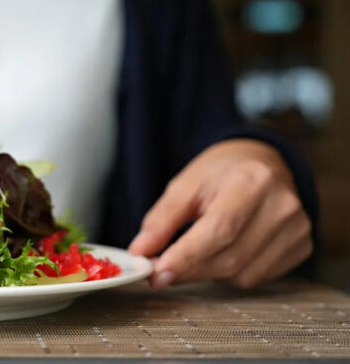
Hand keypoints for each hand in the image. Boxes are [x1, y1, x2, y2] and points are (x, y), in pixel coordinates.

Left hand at [128, 139, 312, 289]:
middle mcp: (282, 206)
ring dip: (208, 273)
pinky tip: (223, 252)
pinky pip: (257, 277)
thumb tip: (140, 252)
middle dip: (189, 269)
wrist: (262, 163)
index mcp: (251, 181)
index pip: (219, 229)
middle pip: (230, 257)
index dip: (187, 257)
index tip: (157, 273)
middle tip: (160, 271)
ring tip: (196, 251)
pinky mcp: (301, 247)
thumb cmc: (221, 174)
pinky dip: (231, 274)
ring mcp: (297, 228)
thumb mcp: (184, 186)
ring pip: (242, 274)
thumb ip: (161, 220)